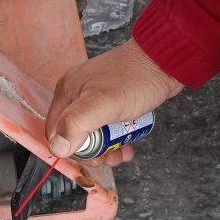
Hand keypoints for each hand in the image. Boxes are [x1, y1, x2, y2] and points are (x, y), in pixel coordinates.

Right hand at [46, 37, 183, 166]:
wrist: (165, 62)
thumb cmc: (135, 79)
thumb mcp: (102, 104)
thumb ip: (75, 124)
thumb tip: (58, 148)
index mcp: (67, 92)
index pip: (55, 131)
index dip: (71, 150)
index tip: (91, 157)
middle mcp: (77, 94)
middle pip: (73, 134)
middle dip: (91, 152)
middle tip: (108, 158)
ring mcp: (94, 97)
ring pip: (92, 133)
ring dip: (105, 149)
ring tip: (120, 154)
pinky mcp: (111, 101)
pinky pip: (106, 127)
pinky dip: (115, 139)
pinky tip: (127, 145)